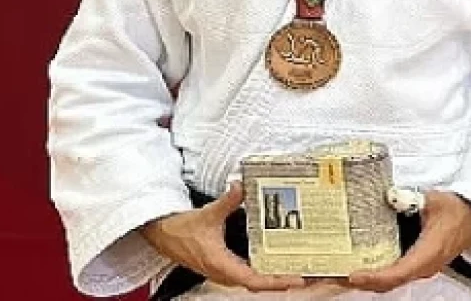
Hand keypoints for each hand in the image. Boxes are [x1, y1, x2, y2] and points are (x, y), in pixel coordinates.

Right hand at [140, 182, 306, 292]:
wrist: (162, 234)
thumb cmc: (181, 230)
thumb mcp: (207, 213)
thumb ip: (227, 200)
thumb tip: (241, 186)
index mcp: (222, 265)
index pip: (255, 280)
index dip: (277, 281)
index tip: (297, 279)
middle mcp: (225, 273)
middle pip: (260, 284)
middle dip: (283, 280)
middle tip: (307, 273)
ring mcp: (224, 272)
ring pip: (255, 281)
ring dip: (274, 277)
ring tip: (297, 268)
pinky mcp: (224, 268)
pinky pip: (249, 275)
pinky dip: (264, 272)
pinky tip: (275, 261)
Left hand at [344, 190, 470, 292]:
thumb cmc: (460, 210)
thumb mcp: (435, 201)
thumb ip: (412, 199)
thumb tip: (391, 196)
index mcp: (426, 255)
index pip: (396, 274)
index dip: (373, 278)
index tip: (353, 276)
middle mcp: (422, 266)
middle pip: (387, 283)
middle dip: (360, 282)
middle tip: (334, 276)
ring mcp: (420, 266)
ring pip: (389, 280)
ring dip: (366, 278)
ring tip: (340, 271)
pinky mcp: (418, 261)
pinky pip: (394, 272)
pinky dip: (375, 272)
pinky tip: (360, 262)